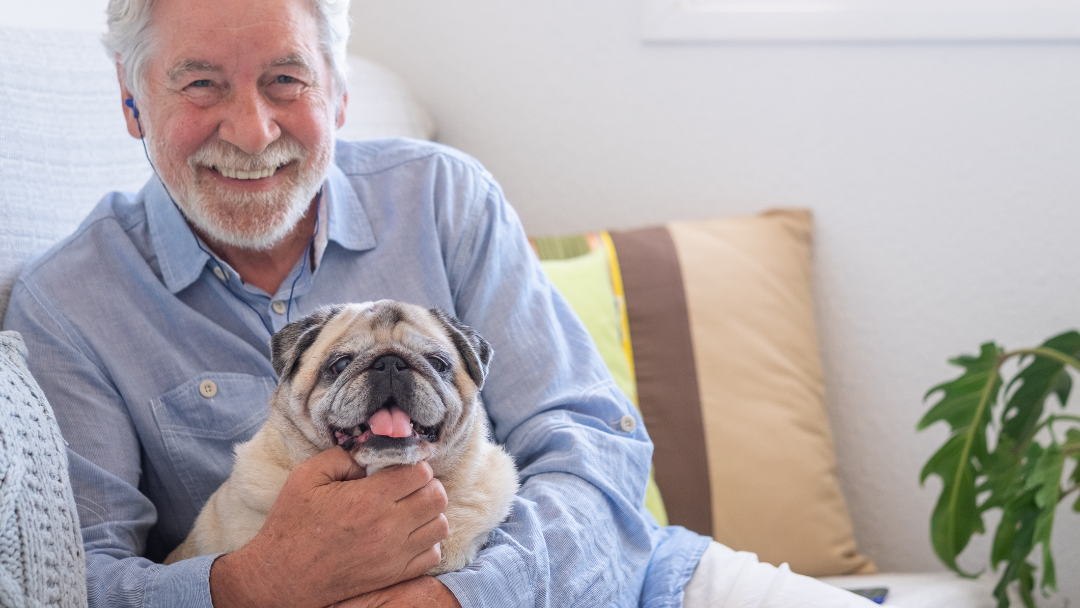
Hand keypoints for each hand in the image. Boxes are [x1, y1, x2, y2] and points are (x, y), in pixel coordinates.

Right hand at [209, 447, 448, 607]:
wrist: (281, 576)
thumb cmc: (292, 524)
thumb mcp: (308, 476)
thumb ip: (344, 455)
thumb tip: (373, 451)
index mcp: (367, 499)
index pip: (420, 471)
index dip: (413, 462)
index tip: (400, 464)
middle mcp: (387, 528)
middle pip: (436, 496)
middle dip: (426, 483)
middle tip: (407, 484)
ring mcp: (394, 555)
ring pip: (440, 525)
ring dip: (429, 511)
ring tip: (409, 507)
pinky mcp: (394, 575)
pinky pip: (432, 554)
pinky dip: (427, 541)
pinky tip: (407, 533)